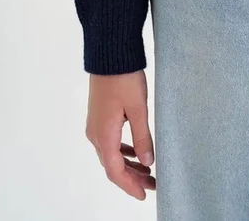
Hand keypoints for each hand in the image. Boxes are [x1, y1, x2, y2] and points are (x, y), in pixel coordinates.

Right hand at [85, 69, 156, 199]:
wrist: (109, 54)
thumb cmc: (123, 78)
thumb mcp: (138, 108)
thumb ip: (143, 137)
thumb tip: (148, 162)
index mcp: (103, 135)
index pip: (115, 172)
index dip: (130, 186)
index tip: (145, 194)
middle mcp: (95, 134)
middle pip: (112, 166)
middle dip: (132, 178)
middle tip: (153, 184)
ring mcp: (96, 125)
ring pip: (111, 154)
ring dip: (129, 165)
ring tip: (148, 171)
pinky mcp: (100, 116)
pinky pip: (110, 142)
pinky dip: (124, 151)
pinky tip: (137, 152)